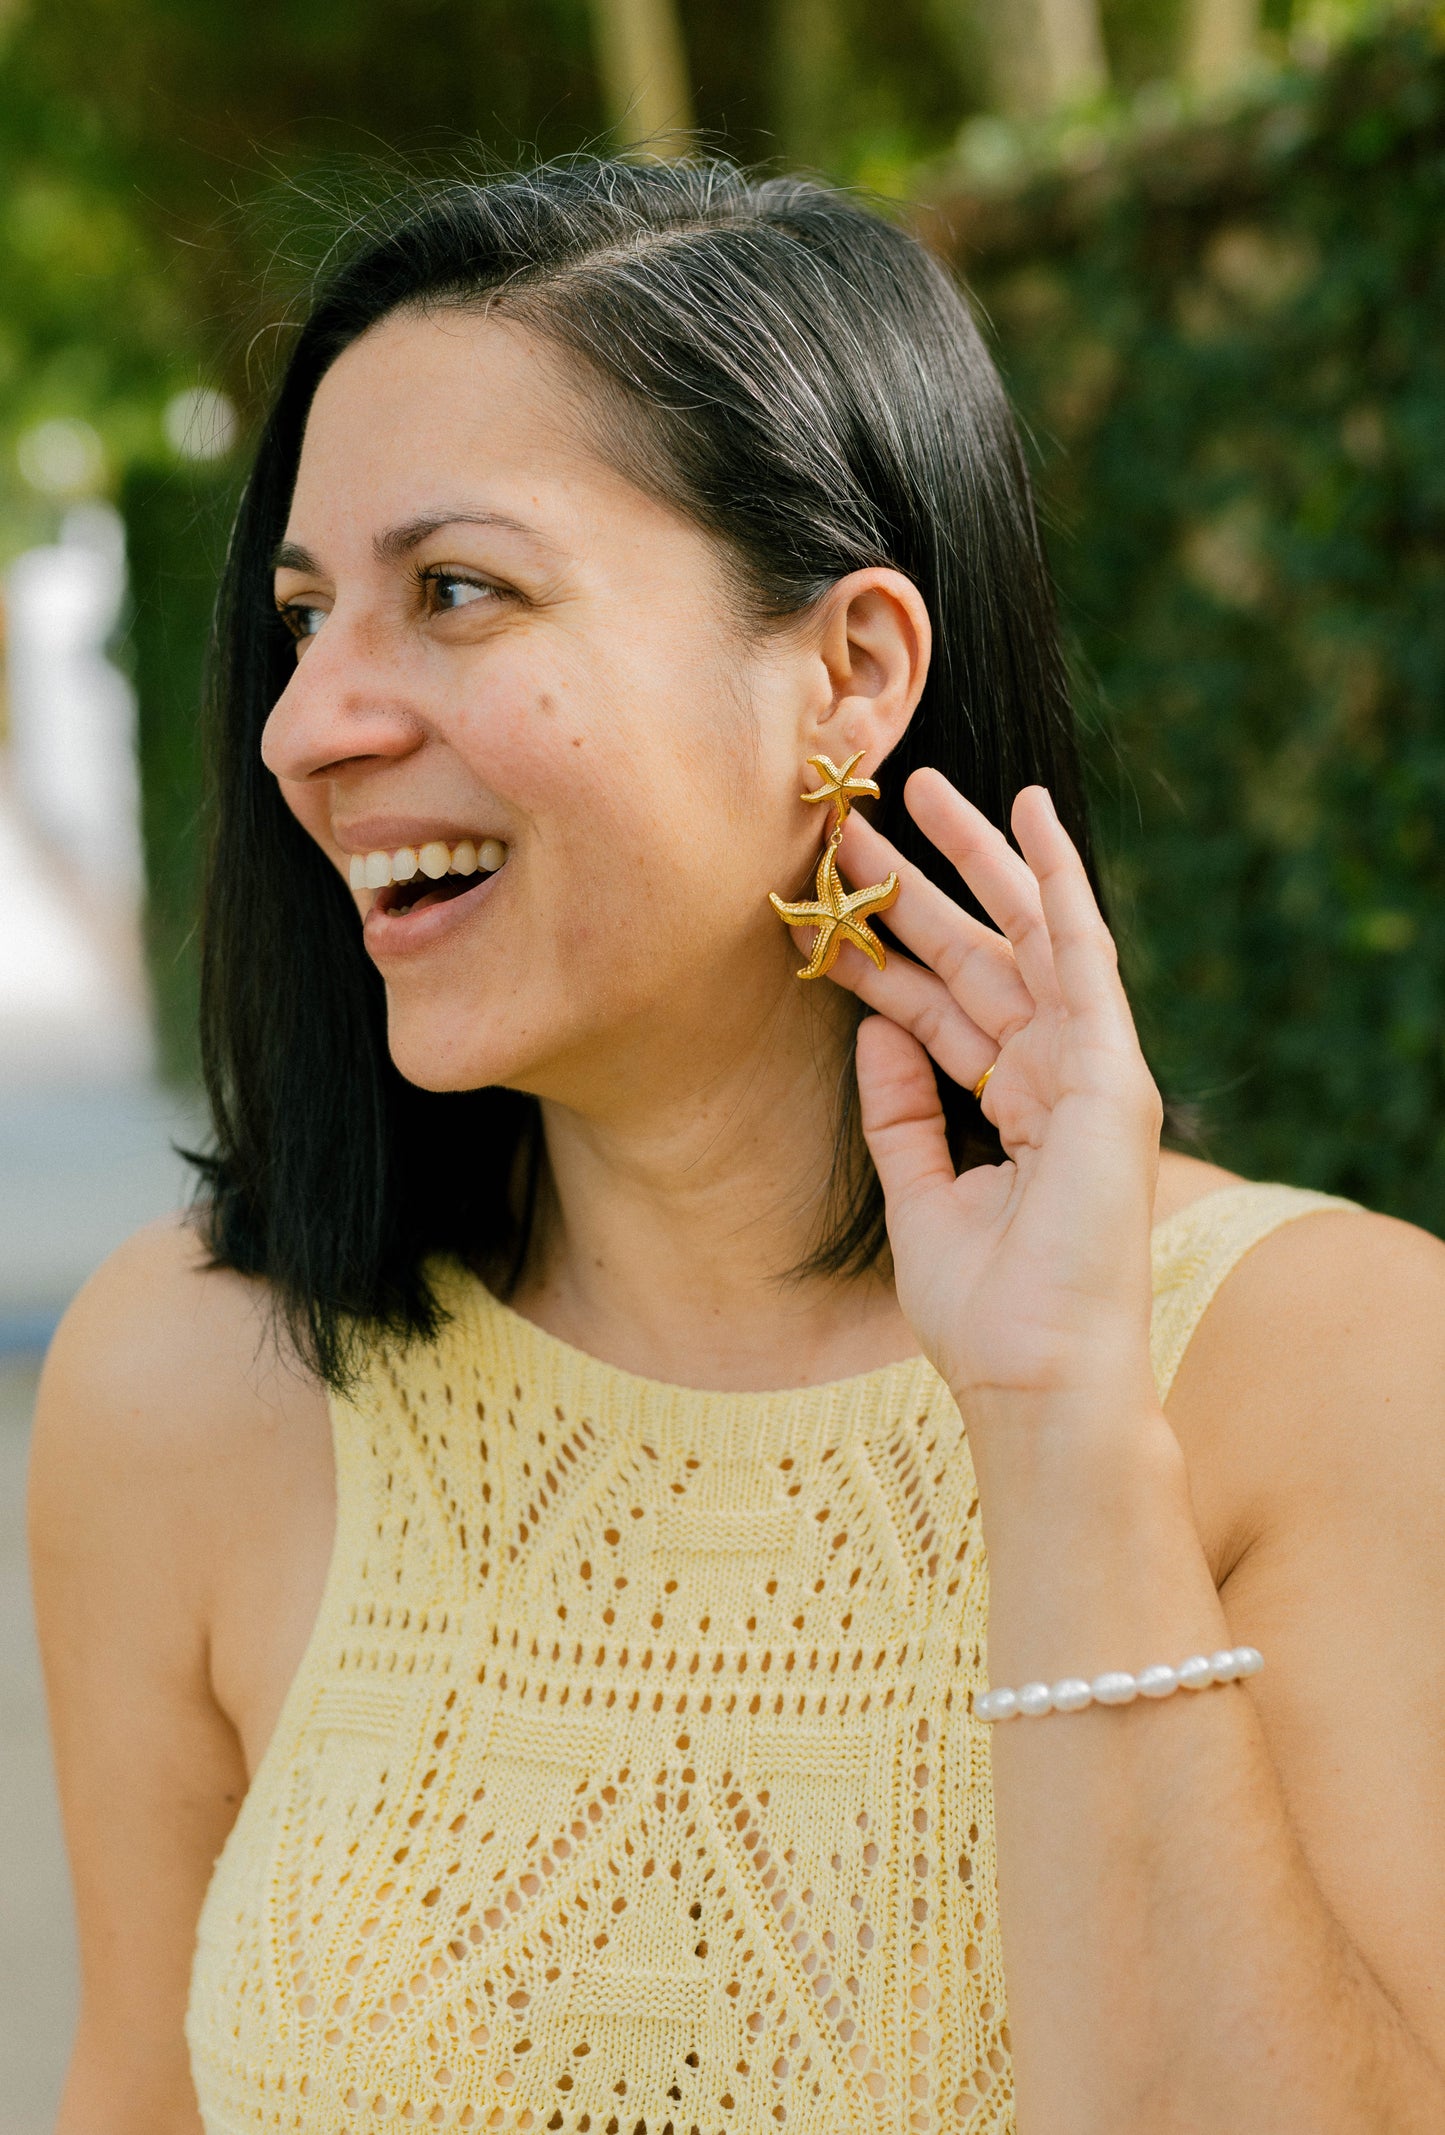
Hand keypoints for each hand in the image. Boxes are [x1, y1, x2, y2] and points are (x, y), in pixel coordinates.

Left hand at [829, 769, 1164, 1440]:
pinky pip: (1079, 951)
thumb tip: (873, 1026)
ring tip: (922, 786)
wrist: (1038, 1375)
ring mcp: (1088, 1069)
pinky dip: (1056, 878)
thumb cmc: (985, 1314)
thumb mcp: (920, 1195)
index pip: (937, 1013)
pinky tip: (1029, 813)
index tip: (820, 909)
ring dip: (974, 859)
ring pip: (1021, 936)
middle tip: (858, 821)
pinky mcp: (1110, 1067)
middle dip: (918, 888)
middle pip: (976, 959)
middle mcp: (1053, 1079)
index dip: (879, 959)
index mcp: (1012, 1112)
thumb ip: (901, 1109)